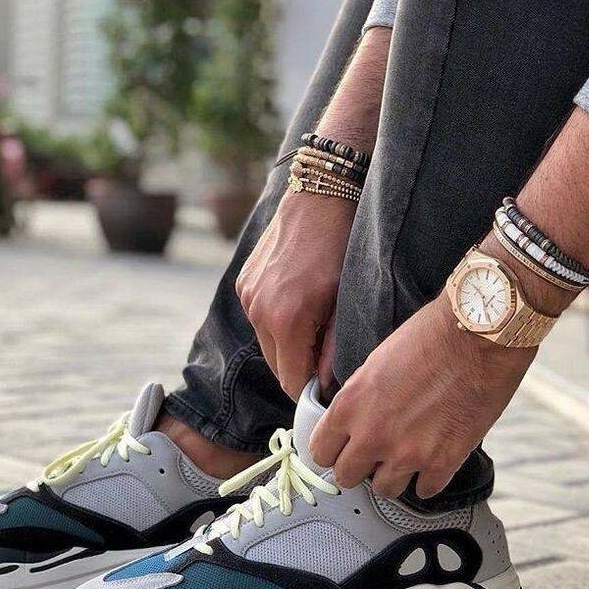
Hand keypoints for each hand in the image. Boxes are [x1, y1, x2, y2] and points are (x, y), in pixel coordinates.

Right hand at [236, 189, 354, 399]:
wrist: (319, 198)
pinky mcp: (242, 283)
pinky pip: (258, 318)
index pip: (290, 380)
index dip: (308, 390)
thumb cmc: (341, 248)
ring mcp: (247, 296)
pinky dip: (275, 321)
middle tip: (324, 358)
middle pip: (276, 366)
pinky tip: (297, 303)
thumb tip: (325, 382)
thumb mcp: (346, 301)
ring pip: (266, 343)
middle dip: (298, 367)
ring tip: (314, 325)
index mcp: (286, 320)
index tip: (324, 390)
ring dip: (286, 344)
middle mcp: (258, 311)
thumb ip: (333, 347)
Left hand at [309, 294, 535, 497]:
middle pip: (346, 477)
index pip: (319, 451)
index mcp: (350, 405)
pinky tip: (433, 459)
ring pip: (384, 490)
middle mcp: (372, 435)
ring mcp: (408, 453)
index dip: (332, 449)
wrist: (477, 335)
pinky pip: (424, 491)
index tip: (343, 447)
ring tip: (406, 456)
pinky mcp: (443, 462)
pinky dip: (428, 478)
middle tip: (374, 454)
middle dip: (359, 466)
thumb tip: (354, 422)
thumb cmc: (428, 336)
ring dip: (393, 475)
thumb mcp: (375, 363)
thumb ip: (359, 399)